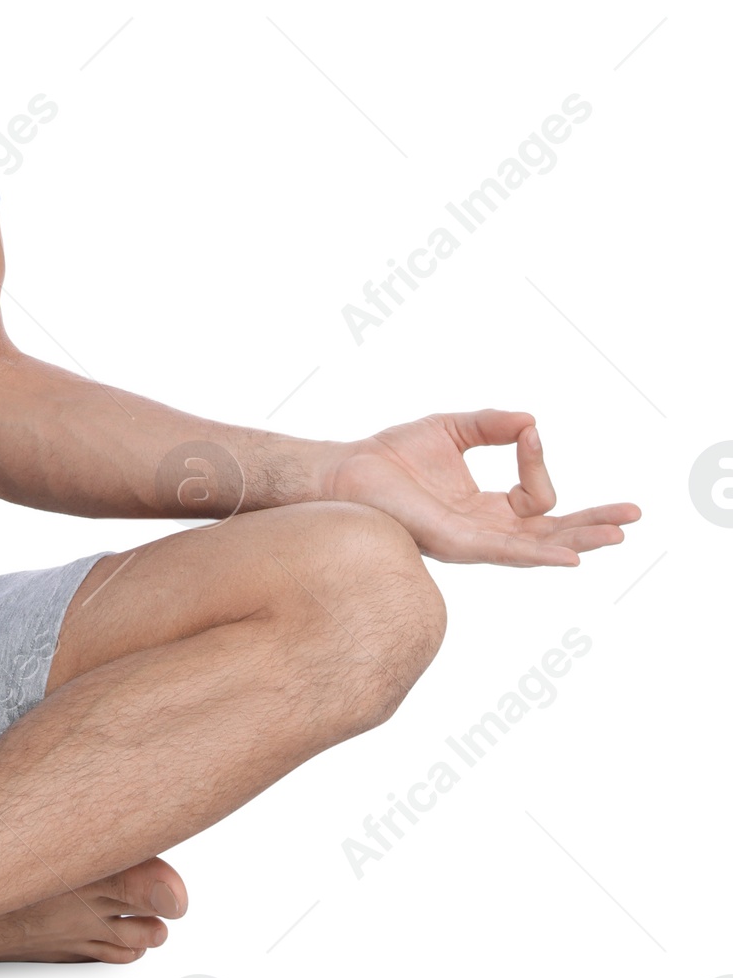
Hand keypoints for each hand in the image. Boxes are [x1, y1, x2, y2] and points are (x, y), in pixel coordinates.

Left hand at [321, 410, 639, 566]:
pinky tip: (569, 555)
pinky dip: (539, 553)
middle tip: (632, 518)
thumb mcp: (452, 427)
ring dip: (579, 539)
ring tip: (617, 535)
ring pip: (537, 546)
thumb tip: (532, 422)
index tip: (527, 431)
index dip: (538, 460)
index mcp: (485, 509)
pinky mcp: (454, 543)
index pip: (537, 496)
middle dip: (593, 525)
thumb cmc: (390, 455)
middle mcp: (484, 531)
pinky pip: (505, 552)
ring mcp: (471, 542)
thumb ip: (492, 425)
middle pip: (551, 534)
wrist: (345, 470)